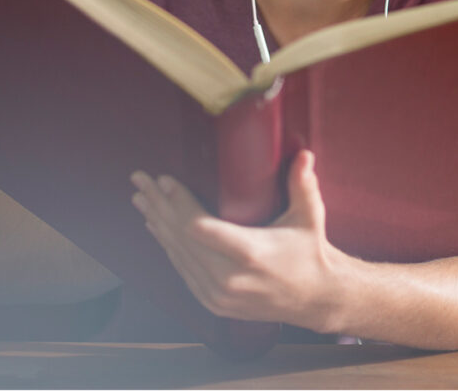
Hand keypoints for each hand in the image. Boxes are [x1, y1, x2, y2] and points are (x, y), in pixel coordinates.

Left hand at [130, 150, 345, 332]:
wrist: (316, 299)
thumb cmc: (310, 253)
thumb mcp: (309, 217)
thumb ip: (303, 185)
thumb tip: (304, 154)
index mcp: (250, 253)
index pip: (199, 226)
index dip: (178, 202)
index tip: (164, 180)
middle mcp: (229, 278)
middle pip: (181, 238)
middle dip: (158, 205)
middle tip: (141, 181)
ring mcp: (219, 294)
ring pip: (177, 255)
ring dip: (157, 224)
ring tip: (142, 200)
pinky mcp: (214, 302)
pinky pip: (183, 271)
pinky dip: (168, 247)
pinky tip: (156, 228)